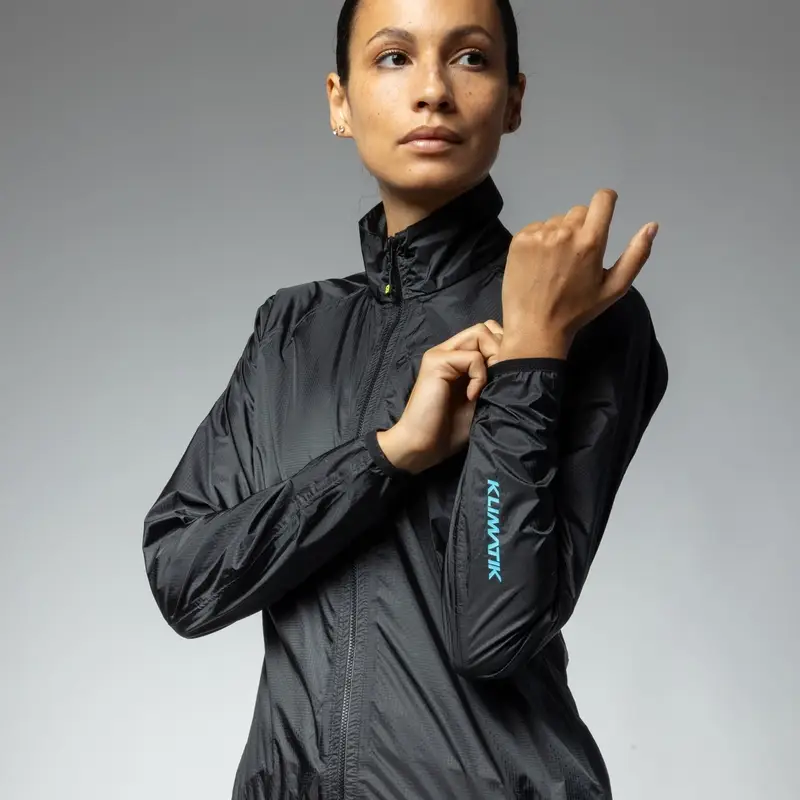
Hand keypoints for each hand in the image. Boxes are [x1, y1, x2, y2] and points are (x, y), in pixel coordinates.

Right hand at [377, 320, 503, 473]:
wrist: (423, 446)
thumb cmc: (450, 430)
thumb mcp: (481, 400)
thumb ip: (493, 379)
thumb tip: (517, 363)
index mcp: (459, 359)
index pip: (488, 334)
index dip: (504, 348)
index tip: (507, 376)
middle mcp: (449, 350)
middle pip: (486, 328)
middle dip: (502, 349)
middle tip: (501, 378)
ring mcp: (441, 354)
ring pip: (480, 333)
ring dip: (494, 357)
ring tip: (489, 385)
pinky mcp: (436, 362)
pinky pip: (473, 357)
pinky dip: (480, 376)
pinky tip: (472, 396)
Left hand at [498, 189, 657, 358]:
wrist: (535, 327)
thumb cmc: (577, 311)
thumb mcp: (614, 288)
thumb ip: (636, 255)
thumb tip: (652, 225)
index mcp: (590, 241)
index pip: (602, 199)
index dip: (606, 201)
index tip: (605, 209)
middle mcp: (564, 232)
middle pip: (579, 212)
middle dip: (582, 227)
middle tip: (575, 256)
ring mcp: (539, 235)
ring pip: (556, 221)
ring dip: (559, 235)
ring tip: (554, 264)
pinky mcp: (519, 240)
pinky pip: (536, 228)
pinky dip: (539, 240)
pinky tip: (538, 263)